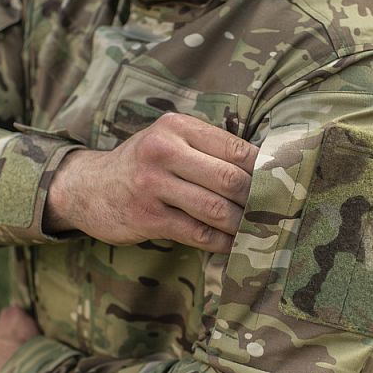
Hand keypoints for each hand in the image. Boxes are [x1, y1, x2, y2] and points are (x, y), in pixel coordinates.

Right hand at [43, 112, 258, 253]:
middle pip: (230, 179)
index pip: (236, 148)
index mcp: (176, 128)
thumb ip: (208, 148)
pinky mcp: (148, 217)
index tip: (284, 184)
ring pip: (216, 208)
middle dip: (257, 200)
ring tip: (258, 231)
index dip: (265, 169)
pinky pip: (197, 233)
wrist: (88, 188)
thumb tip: (266, 167)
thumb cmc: (141, 165)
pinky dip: (221, 242)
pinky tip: (232, 245)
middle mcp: (163, 152)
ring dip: (242, 224)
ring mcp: (153, 186)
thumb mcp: (168, 141)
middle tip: (275, 212)